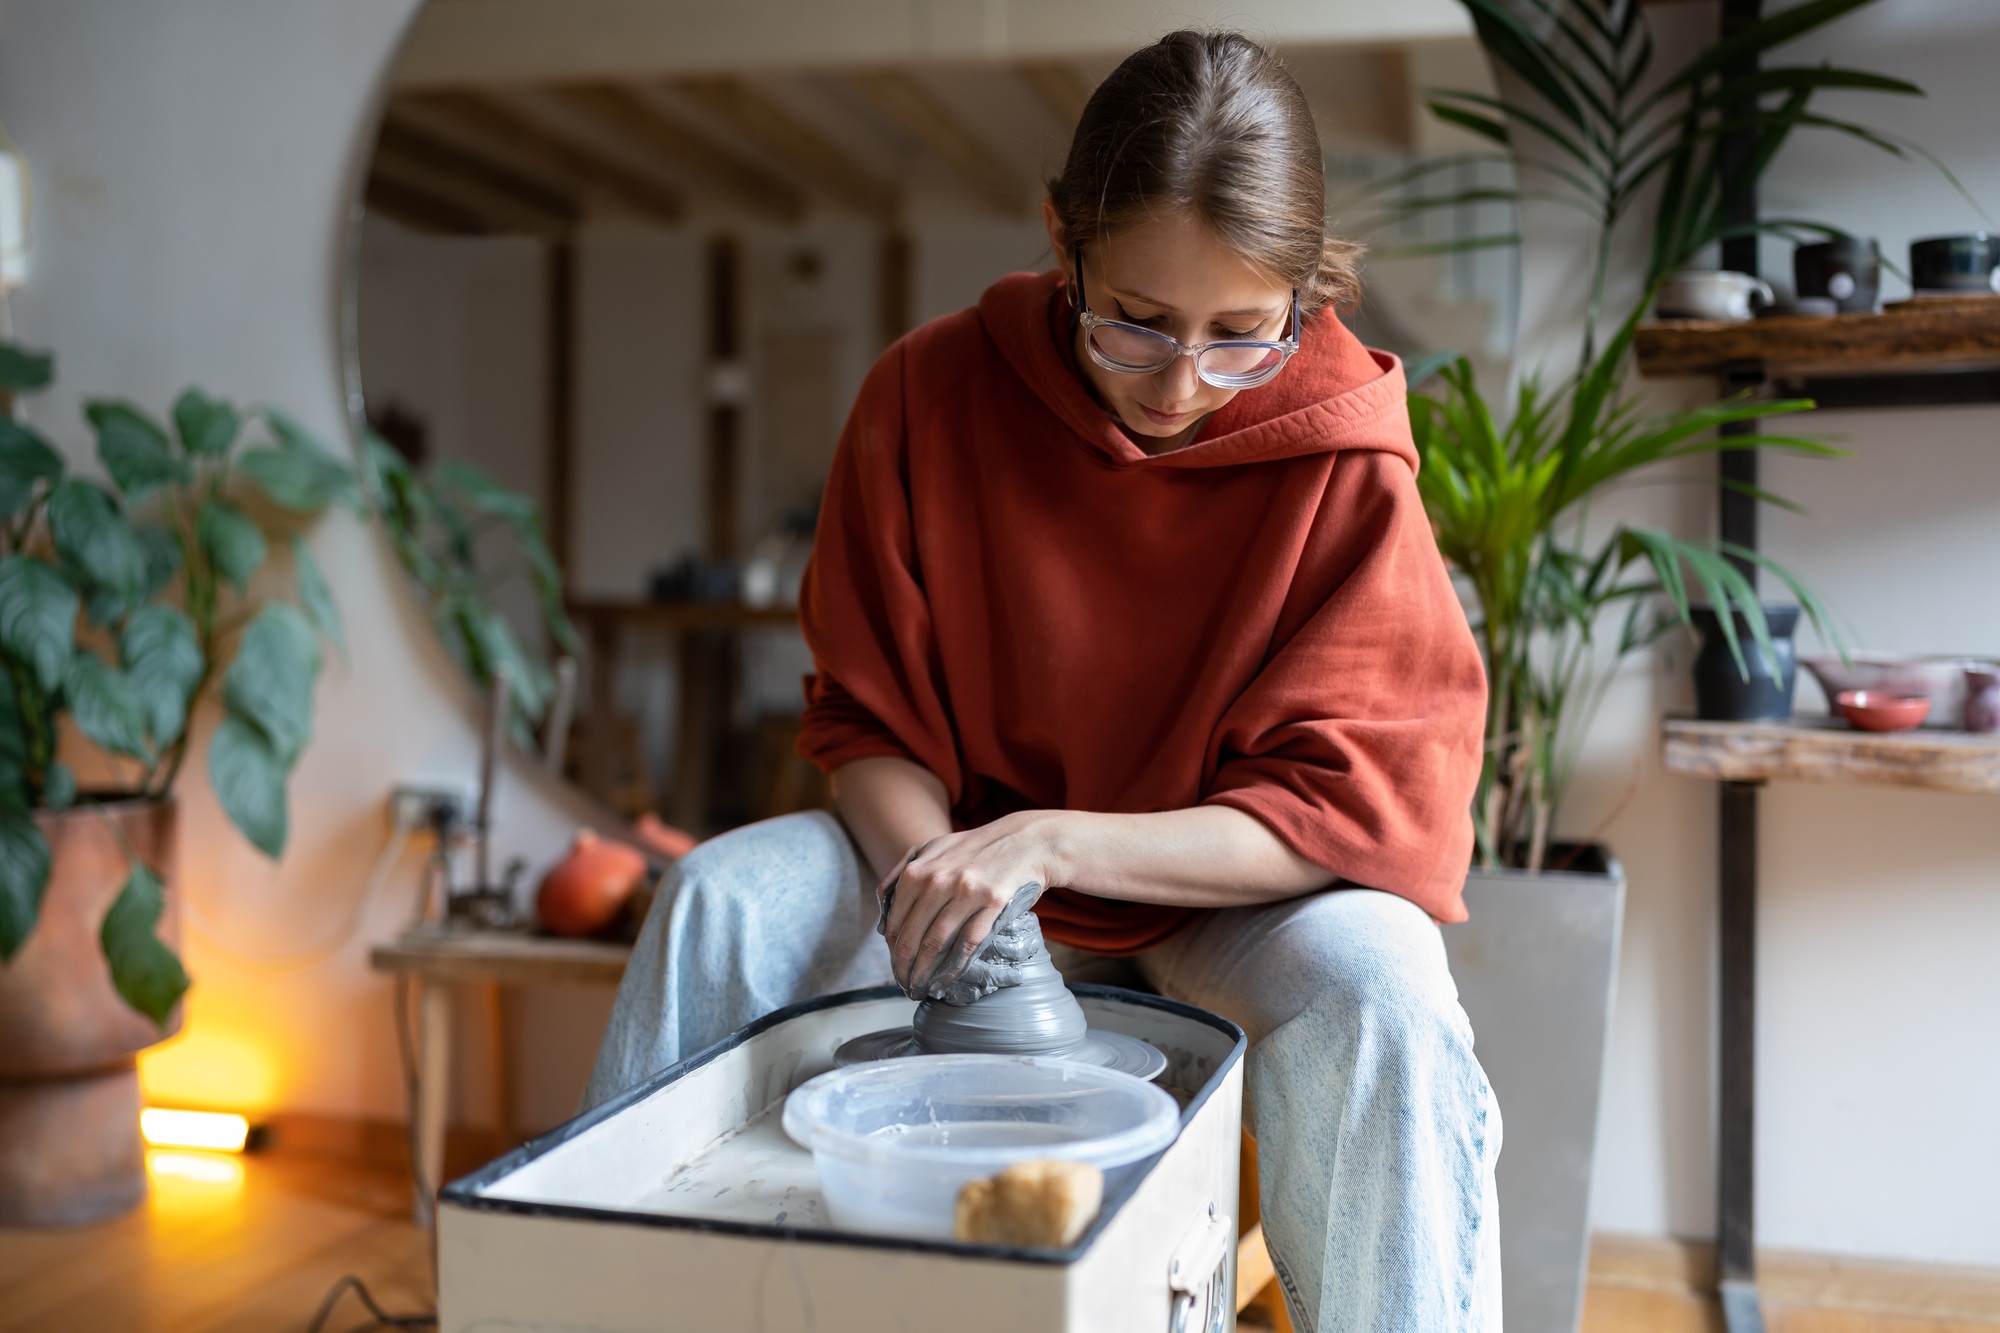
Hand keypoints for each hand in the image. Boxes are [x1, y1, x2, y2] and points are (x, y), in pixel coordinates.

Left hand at [879, 811, 1067, 995]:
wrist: (1026, 841)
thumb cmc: (975, 849)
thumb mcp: (932, 849)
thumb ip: (902, 874)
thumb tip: (882, 916)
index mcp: (918, 871)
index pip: (895, 922)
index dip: (892, 951)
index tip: (896, 966)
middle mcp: (938, 881)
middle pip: (911, 937)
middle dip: (904, 967)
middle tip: (906, 985)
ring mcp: (966, 892)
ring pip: (936, 943)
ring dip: (924, 972)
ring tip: (921, 988)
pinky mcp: (992, 904)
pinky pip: (967, 944)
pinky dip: (953, 967)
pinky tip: (945, 980)